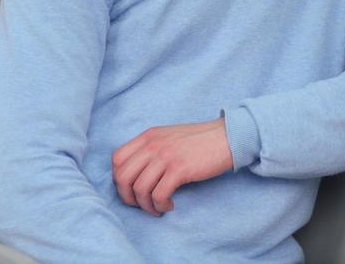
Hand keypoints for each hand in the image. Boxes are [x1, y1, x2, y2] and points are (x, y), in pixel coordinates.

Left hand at [112, 117, 232, 215]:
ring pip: (139, 189)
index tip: (132, 190)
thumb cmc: (199, 141)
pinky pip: (158, 195)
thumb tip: (134, 174)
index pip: (116, 159)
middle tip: (141, 205)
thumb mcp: (168, 137)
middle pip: (123, 177)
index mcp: (148, 136)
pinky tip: (169, 205)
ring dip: (146, 206)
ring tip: (158, 208)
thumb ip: (150, 148)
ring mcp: (165, 157)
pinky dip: (160, 206)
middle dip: (128, 197)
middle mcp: (153, 145)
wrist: (227, 138)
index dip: (119, 180)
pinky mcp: (179, 170)